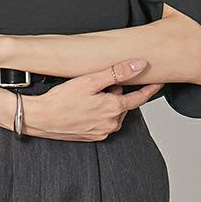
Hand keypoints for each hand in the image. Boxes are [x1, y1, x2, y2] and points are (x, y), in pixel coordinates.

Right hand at [24, 59, 163, 141]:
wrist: (41, 118)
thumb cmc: (62, 100)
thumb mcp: (91, 81)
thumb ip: (118, 73)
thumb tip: (139, 65)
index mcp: (114, 109)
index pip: (140, 98)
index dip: (150, 88)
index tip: (159, 82)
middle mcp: (111, 124)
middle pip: (123, 102)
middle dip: (116, 91)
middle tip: (97, 83)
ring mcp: (102, 132)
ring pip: (112, 111)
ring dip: (106, 101)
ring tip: (86, 94)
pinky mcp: (92, 136)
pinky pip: (103, 121)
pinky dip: (98, 111)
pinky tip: (83, 105)